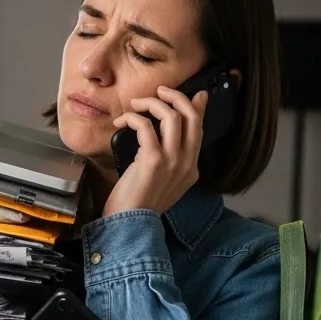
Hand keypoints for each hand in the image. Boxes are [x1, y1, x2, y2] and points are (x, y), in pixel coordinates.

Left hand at [102, 85, 207, 216]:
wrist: (128, 227)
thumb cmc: (137, 204)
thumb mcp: (159, 180)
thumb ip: (167, 158)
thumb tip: (167, 135)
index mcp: (191, 169)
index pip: (199, 129)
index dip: (197, 106)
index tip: (195, 93)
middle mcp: (187, 164)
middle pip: (191, 116)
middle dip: (176, 96)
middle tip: (159, 92)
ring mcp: (172, 162)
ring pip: (172, 116)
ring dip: (151, 103)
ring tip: (135, 105)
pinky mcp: (153, 161)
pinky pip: (145, 127)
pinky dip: (132, 118)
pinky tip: (121, 122)